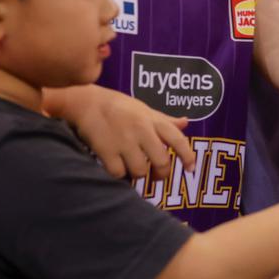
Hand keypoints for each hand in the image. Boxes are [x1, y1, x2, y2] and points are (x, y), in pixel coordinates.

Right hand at [49, 86, 194, 179]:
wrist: (87, 102)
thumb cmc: (120, 107)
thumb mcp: (145, 110)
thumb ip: (165, 120)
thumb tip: (186, 122)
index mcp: (153, 120)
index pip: (178, 139)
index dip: (188, 155)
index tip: (191, 169)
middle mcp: (142, 130)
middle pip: (161, 161)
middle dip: (161, 173)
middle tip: (156, 176)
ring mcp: (124, 141)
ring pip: (140, 171)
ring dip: (138, 175)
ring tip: (132, 169)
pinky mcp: (106, 150)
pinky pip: (118, 173)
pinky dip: (119, 176)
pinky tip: (117, 169)